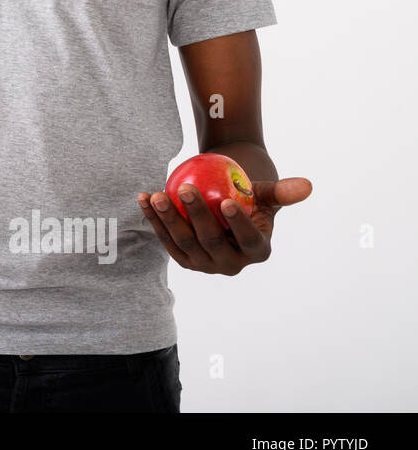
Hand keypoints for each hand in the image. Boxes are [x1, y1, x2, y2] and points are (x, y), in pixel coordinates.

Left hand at [136, 177, 312, 274]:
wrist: (226, 202)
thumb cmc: (250, 194)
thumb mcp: (267, 192)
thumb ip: (283, 191)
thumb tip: (306, 185)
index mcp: (258, 252)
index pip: (249, 241)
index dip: (239, 225)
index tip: (228, 202)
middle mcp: (232, 265)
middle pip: (212, 241)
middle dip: (197, 215)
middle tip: (186, 188)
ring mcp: (205, 265)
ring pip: (184, 242)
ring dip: (168, 218)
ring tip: (158, 194)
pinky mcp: (184, 259)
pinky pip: (166, 238)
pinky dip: (154, 219)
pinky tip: (143, 198)